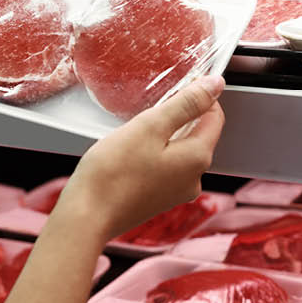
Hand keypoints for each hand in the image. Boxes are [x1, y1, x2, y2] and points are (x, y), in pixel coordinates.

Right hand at [55, 76, 225, 242]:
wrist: (86, 216)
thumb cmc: (112, 174)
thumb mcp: (150, 126)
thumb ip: (186, 103)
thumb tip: (215, 85)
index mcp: (197, 158)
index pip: (215, 117)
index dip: (200, 96)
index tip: (178, 86)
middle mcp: (193, 179)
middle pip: (197, 135)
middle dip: (177, 117)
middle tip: (146, 112)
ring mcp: (176, 193)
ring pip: (178, 151)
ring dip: (162, 136)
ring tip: (134, 134)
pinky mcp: (158, 199)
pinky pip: (164, 168)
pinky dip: (152, 155)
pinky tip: (129, 155)